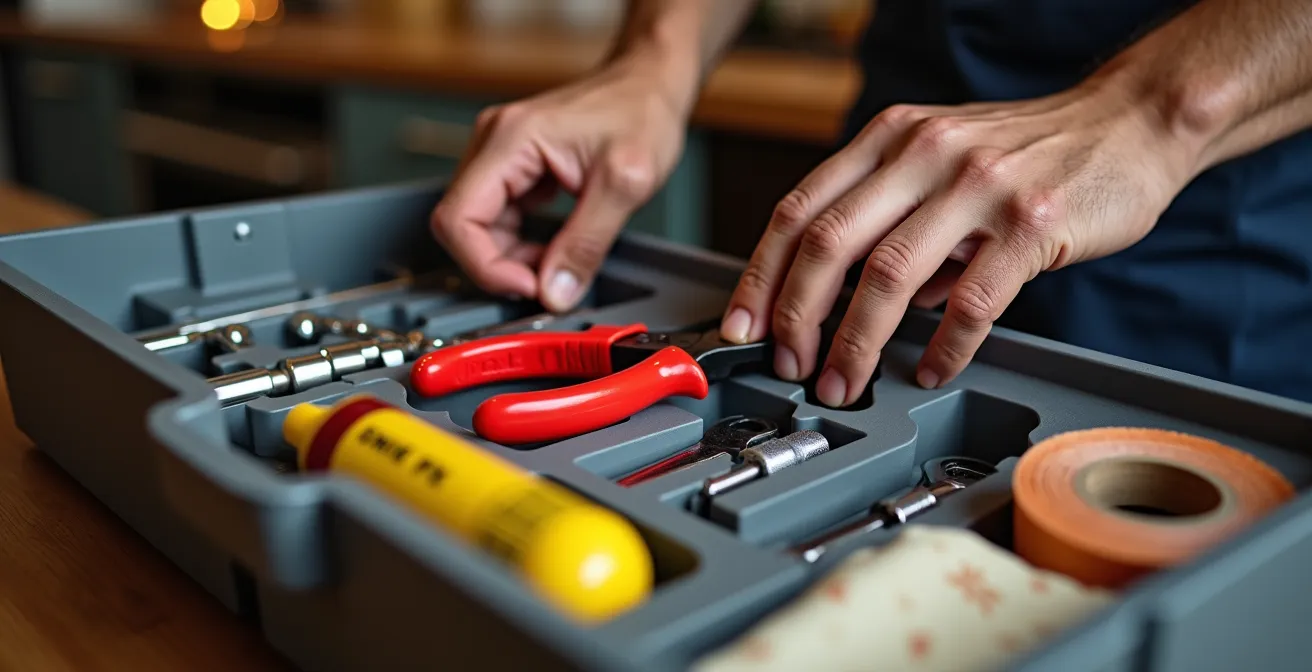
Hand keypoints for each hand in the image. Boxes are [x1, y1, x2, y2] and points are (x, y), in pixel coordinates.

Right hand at [431, 56, 688, 310]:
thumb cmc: (642, 113)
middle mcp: (494, 143)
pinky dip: (522, 244)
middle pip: (462, 225)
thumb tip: (555, 293)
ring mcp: (501, 155)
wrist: (649, 84)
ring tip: (559, 262)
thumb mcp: (626, 184)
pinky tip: (555, 247)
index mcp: (511, 138)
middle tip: (548, 281)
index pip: (458, 217)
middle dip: (500, 264)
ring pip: (480, 227)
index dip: (484, 264)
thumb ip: (587, 243)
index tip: (527, 286)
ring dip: (513, 257)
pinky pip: (500, 219)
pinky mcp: (515, 169)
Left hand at [719, 78, 1199, 406]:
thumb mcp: (940, 159)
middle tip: (789, 364)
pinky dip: (944, 347)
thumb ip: (888, 215)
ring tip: (844, 381)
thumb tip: (843, 297)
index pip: (799, 209)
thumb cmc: (1029, 150)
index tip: (744, 326)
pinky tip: (932, 370)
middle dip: (796, 315)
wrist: (1129, 121)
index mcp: (890, 138)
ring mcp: (977, 185)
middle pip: (828, 243)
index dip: (761, 275)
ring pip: (888, 275)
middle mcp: (923, 152)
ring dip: (856, 342)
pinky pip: (971, 301)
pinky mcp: (1031, 222)